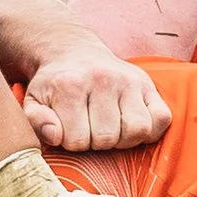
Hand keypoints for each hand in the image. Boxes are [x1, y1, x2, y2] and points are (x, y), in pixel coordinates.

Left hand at [20, 46, 171, 150]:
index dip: (71, 143)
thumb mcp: (34, 102)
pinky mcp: (149, 84)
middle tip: (89, 130)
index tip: (68, 130)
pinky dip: (149, 130)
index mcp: (70, 85)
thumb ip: (36, 122)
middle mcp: (103, 79)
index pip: (77, 141)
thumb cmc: (54, 86)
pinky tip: (129, 125)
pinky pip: (162, 119)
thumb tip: (55, 136)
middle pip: (107, 138)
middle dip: (95, 142)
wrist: (74, 53)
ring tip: (109, 129)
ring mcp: (129, 80)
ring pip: (137, 131)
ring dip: (122, 140)